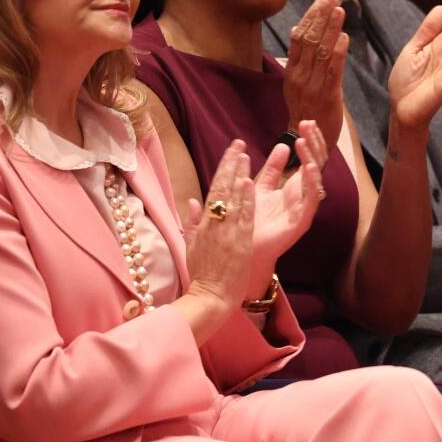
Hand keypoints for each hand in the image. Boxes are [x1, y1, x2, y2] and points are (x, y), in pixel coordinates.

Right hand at [183, 141, 255, 310]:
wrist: (210, 297)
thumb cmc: (202, 275)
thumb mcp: (192, 246)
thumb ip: (192, 222)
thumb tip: (191, 201)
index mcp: (204, 224)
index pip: (213, 190)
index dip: (223, 169)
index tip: (231, 152)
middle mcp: (214, 224)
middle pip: (222, 188)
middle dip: (231, 164)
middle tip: (238, 144)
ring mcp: (226, 232)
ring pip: (233, 199)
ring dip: (239, 175)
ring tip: (245, 155)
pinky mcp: (239, 242)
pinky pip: (243, 217)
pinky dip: (246, 200)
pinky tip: (250, 182)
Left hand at [250, 120, 327, 269]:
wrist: (246, 249)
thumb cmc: (253, 221)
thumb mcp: (262, 187)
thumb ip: (272, 168)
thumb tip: (283, 144)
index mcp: (295, 187)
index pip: (309, 158)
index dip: (309, 140)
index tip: (305, 122)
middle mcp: (304, 196)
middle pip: (316, 163)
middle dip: (313, 143)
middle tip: (308, 124)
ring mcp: (305, 208)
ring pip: (316, 178)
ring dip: (312, 158)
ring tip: (304, 141)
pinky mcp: (302, 221)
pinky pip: (312, 198)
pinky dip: (312, 181)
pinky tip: (308, 166)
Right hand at [284, 0, 346, 145]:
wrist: (307, 141)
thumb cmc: (307, 111)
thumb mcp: (298, 83)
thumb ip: (301, 60)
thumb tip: (302, 31)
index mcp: (292, 71)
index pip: (298, 37)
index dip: (310, 17)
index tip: (321, 1)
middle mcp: (299, 75)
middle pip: (309, 40)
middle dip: (321, 17)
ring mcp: (312, 85)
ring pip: (321, 51)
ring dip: (331, 29)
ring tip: (340, 10)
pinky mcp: (327, 96)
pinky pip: (332, 71)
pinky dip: (338, 53)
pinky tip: (344, 38)